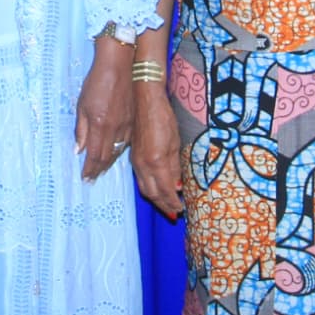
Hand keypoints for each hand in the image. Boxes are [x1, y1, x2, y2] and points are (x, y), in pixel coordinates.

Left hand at [74, 50, 134, 181]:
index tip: (85, 178)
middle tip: (92, 178)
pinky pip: (126, 142)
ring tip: (101, 170)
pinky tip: (114, 153)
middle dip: (98, 169)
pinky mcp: (133, 120)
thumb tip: (78, 150)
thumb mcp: (82, 105)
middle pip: (107, 156)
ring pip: (117, 151)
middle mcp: (115, 129)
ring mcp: (127, 125)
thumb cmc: (96, 82)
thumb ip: (80, 129)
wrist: (119, 65)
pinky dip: (118, 151)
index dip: (89, 169)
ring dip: (108, 162)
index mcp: (99, 125)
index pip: (94, 155)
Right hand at [130, 80, 184, 218]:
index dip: (172, 203)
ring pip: (144, 187)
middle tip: (174, 213)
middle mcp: (143, 165)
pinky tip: (156, 188)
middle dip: (163, 205)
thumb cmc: (163, 118)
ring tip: (166, 205)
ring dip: (155, 199)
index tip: (180, 211)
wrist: (144, 101)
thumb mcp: (175, 143)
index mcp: (156, 162)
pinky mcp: (133, 156)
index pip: (165, 191)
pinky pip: (140, 178)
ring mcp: (136, 161)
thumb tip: (176, 187)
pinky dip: (149, 188)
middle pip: (152, 194)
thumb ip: (174, 167)